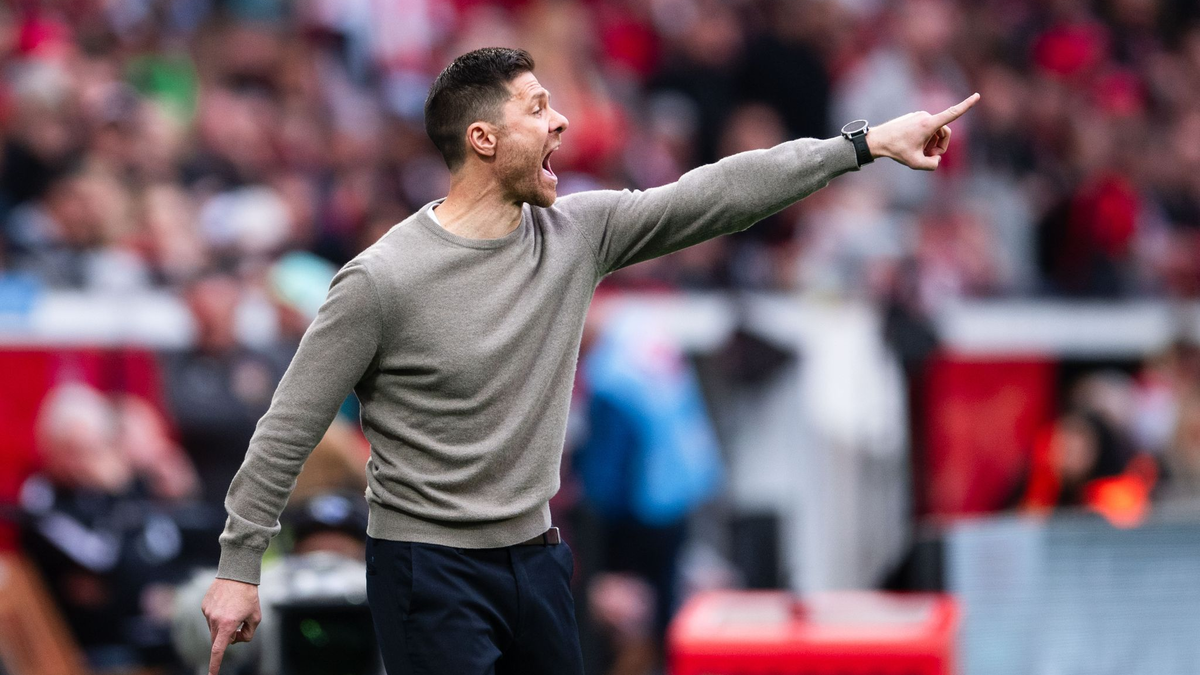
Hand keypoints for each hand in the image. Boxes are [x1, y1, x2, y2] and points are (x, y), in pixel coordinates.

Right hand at [201, 578, 261, 674]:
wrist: (237, 573)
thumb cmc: (249, 596)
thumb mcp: (256, 617)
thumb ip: (248, 634)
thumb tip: (236, 640)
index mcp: (228, 624)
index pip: (218, 650)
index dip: (215, 664)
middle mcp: (214, 620)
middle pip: (217, 640)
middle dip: (227, 640)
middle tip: (238, 629)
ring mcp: (207, 612)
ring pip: (213, 629)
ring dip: (222, 627)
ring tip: (233, 610)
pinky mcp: (204, 606)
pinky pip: (210, 618)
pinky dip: (218, 617)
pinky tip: (226, 604)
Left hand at [866, 92, 980, 170]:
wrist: (878, 140)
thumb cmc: (896, 151)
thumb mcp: (915, 164)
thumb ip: (932, 165)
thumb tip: (937, 159)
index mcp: (929, 124)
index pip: (952, 113)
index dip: (966, 105)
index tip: (977, 96)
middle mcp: (926, 116)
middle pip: (945, 132)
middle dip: (941, 146)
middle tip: (930, 157)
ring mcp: (920, 115)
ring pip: (936, 131)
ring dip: (932, 143)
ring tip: (920, 153)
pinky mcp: (915, 117)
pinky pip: (927, 129)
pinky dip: (925, 139)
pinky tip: (914, 147)